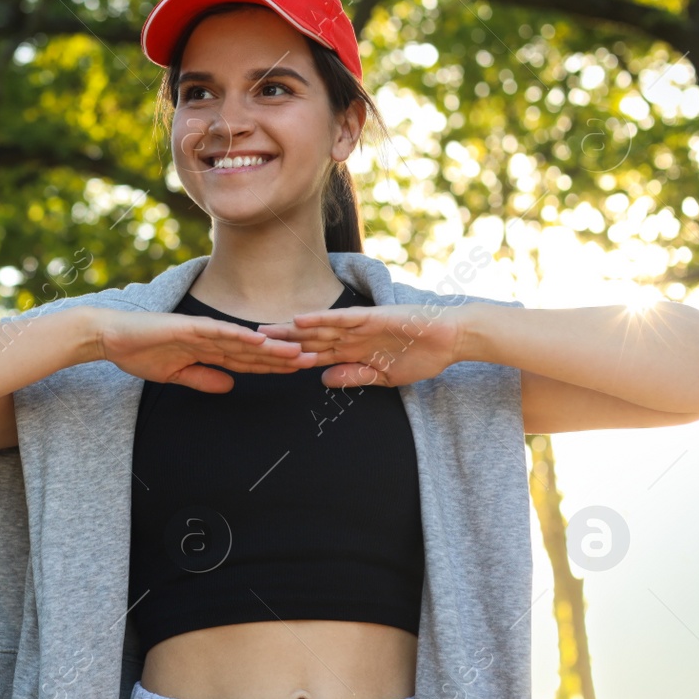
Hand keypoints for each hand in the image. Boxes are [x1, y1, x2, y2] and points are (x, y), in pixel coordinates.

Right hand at [96, 308, 319, 392]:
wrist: (111, 337)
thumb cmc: (139, 353)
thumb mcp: (176, 375)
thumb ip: (203, 379)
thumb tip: (230, 386)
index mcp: (208, 349)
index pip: (247, 360)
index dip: (272, 366)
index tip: (296, 370)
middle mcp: (210, 337)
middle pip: (253, 350)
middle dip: (282, 357)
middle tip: (312, 360)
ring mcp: (201, 330)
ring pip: (243, 340)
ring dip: (270, 347)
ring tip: (296, 352)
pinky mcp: (188, 325)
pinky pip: (219, 332)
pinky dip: (240, 337)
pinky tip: (260, 341)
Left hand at [254, 303, 464, 387]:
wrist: (452, 338)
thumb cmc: (422, 356)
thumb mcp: (383, 376)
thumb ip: (354, 376)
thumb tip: (322, 380)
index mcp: (353, 351)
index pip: (315, 356)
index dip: (290, 360)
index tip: (265, 365)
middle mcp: (351, 336)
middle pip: (308, 341)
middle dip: (280, 344)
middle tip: (247, 345)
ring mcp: (360, 325)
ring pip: (318, 328)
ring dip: (291, 331)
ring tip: (263, 332)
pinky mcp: (372, 317)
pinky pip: (341, 318)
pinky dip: (321, 319)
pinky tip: (299, 320)